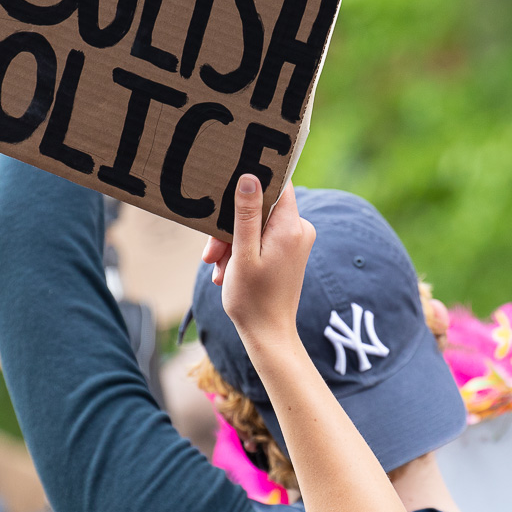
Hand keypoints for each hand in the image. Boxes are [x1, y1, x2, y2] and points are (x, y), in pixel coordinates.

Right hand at [204, 175, 313, 341]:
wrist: (268, 334)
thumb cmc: (253, 299)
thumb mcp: (243, 253)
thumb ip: (246, 214)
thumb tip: (249, 176)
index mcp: (291, 226)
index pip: (278, 182)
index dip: (254, 179)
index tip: (229, 185)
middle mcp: (299, 229)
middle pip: (260, 207)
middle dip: (231, 226)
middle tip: (212, 253)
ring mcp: (295, 241)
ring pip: (256, 225)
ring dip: (232, 243)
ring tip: (219, 268)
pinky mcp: (288, 251)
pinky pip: (261, 239)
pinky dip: (241, 251)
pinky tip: (227, 272)